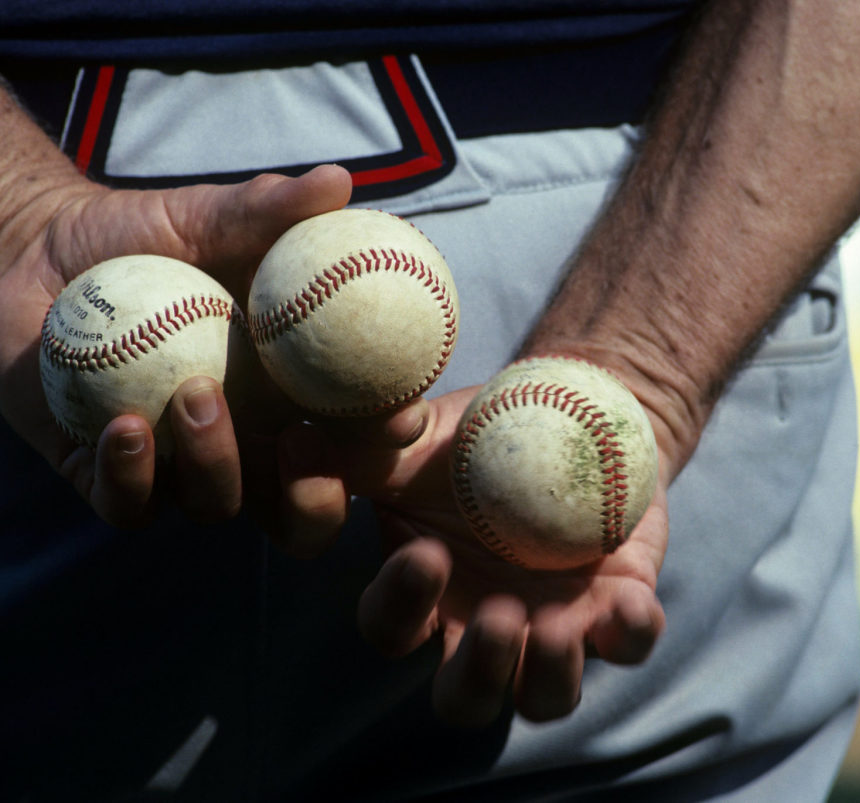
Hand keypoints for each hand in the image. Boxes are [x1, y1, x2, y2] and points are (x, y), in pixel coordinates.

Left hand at [0, 163, 395, 538]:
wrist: (38, 253)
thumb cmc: (142, 236)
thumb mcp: (209, 216)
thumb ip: (270, 208)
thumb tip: (338, 181)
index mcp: (290, 395)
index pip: (356, 433)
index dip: (386, 440)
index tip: (397, 416)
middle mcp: (245, 443)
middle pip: (303, 510)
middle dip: (317, 504)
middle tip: (304, 450)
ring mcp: (177, 468)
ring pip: (218, 505)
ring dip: (217, 465)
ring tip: (193, 395)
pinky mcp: (107, 478)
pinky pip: (129, 505)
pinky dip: (133, 478)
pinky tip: (124, 427)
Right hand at [357, 384, 669, 726]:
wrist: (571, 409)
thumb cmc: (477, 432)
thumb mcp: (412, 439)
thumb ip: (354, 452)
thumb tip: (294, 443)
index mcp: (426, 595)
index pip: (393, 629)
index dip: (402, 606)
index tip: (426, 552)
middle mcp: (484, 627)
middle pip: (467, 699)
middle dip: (478, 675)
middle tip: (496, 618)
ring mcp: (556, 626)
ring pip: (547, 697)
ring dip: (549, 674)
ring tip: (552, 625)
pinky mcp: (618, 606)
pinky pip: (629, 644)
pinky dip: (631, 631)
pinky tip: (628, 599)